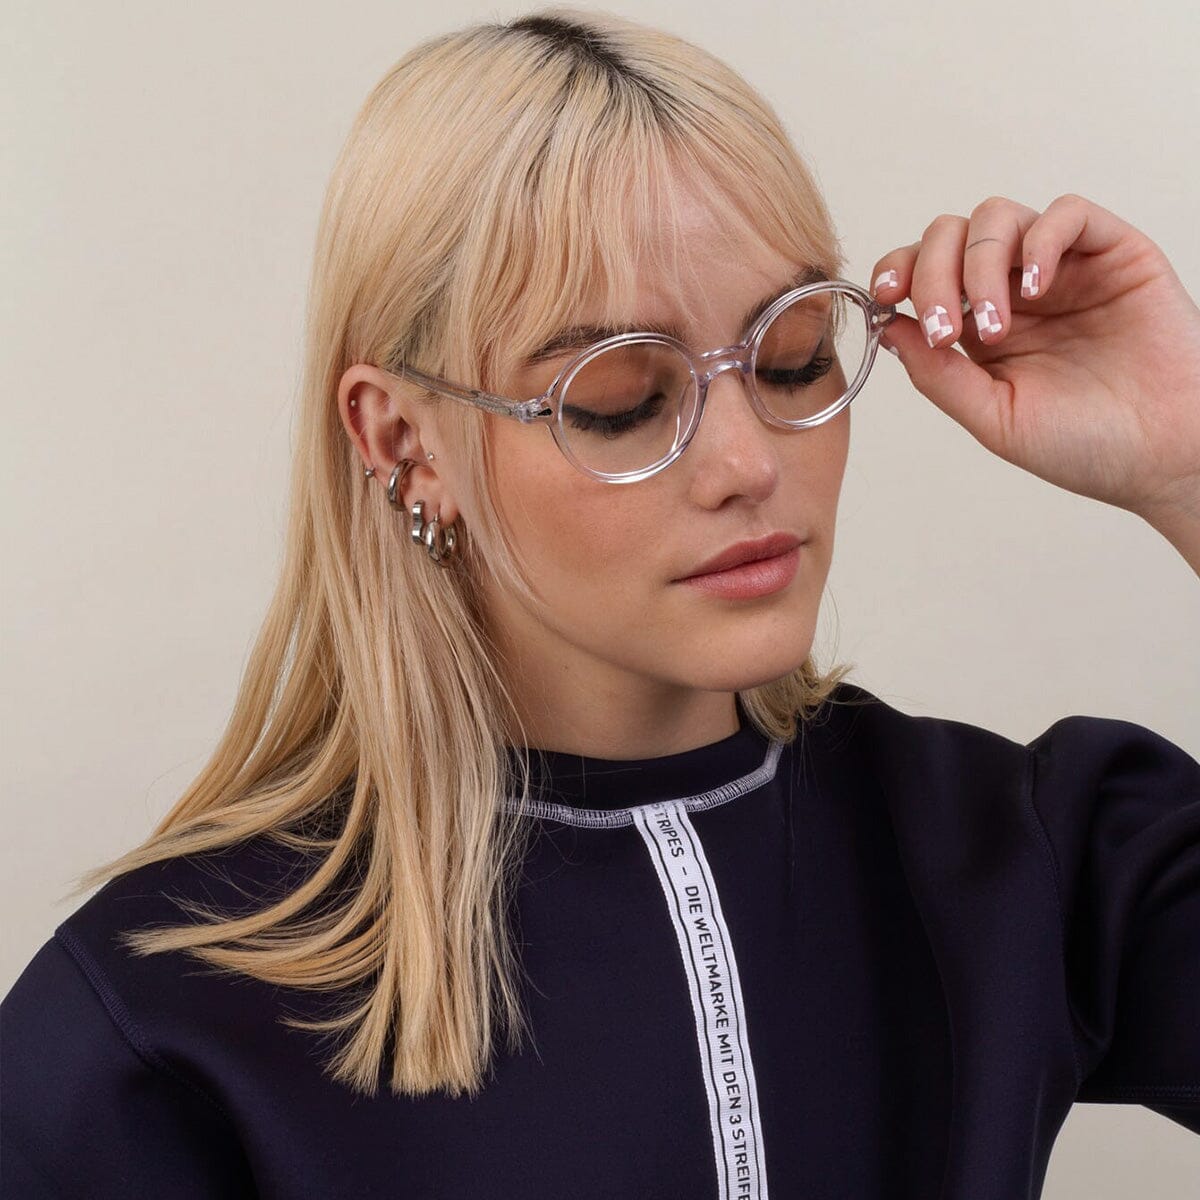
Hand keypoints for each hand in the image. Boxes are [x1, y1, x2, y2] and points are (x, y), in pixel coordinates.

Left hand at [871, 193, 1199, 530]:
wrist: (1165, 456)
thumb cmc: (1086, 445)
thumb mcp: (995, 418)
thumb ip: (938, 375)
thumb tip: (887, 328)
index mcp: (977, 328)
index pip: (921, 273)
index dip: (898, 272)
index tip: (888, 297)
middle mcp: (1013, 290)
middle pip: (950, 236)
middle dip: (933, 274)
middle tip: (948, 329)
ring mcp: (1061, 268)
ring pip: (998, 217)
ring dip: (981, 264)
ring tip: (996, 326)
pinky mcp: (1112, 252)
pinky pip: (1067, 213)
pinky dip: (1042, 239)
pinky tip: (1037, 290)